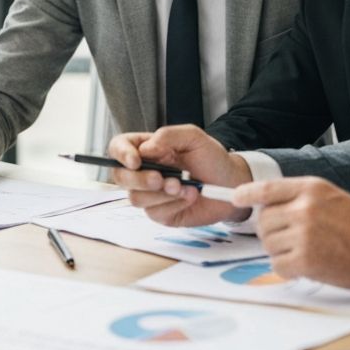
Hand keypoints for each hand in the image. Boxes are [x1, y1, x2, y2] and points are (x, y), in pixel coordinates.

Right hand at [108, 125, 251, 227]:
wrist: (230, 183)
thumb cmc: (211, 157)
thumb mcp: (193, 137)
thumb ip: (168, 136)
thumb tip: (145, 148)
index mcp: (147, 148)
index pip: (118, 147)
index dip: (121, 154)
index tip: (135, 161)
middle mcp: (144, 170)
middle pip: (120, 177)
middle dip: (140, 179)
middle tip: (162, 179)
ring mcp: (151, 193)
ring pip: (136, 198)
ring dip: (162, 193)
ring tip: (186, 186)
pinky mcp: (161, 213)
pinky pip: (155, 212)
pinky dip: (174, 204)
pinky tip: (190, 196)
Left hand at [232, 176, 349, 288]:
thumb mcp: (329, 195)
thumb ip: (299, 196)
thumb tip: (266, 204)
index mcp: (310, 188)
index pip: (267, 188)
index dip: (247, 194)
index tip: (235, 197)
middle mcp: (304, 208)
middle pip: (263, 221)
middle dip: (270, 231)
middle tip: (287, 238)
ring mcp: (304, 234)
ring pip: (268, 244)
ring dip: (279, 250)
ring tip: (301, 251)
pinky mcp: (306, 260)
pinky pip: (277, 265)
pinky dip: (286, 268)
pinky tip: (303, 265)